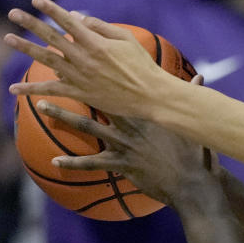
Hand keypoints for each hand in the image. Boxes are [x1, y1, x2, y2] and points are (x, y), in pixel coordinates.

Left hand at [4, 0, 173, 117]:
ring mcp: (80, 76)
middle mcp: (84, 58)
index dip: (51, 9)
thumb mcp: (126, 39)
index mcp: (96, 42)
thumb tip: (77, 17)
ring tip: (8, 38)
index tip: (36, 0)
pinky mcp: (80, 93)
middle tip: (13, 13)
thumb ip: (101, 27)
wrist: (150, 95)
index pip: (68, 21)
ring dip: (25, 48)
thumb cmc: (142, 65)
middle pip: (52, 37)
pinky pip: (51, 90)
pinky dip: (31, 89)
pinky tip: (13, 88)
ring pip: (47, 59)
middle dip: (31, 23)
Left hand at [36, 75, 216, 207]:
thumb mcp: (194, 123)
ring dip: (63, 116)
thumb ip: (194, 97)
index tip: (84, 60)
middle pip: (97, 102)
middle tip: (52, 72)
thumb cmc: (195, 153)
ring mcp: (126, 145)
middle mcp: (133, 125)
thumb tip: (201, 77)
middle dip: (75, 86)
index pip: (120, 89)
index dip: (102, 74)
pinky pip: (93, 163)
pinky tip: (55, 161)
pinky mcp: (123, 165)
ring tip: (41, 105)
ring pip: (89, 128)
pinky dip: (74, 162)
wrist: (193, 182)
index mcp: (148, 113)